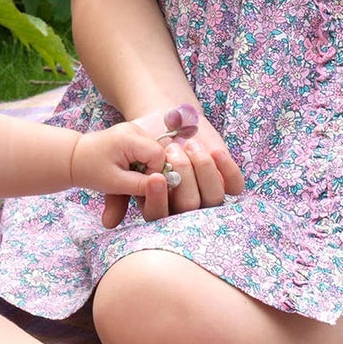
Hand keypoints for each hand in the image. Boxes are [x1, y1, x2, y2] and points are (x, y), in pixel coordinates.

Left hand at [70, 120, 170, 221]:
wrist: (74, 158)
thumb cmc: (91, 171)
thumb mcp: (115, 183)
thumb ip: (140, 185)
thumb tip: (164, 185)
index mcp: (129, 137)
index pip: (158, 155)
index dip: (154, 174)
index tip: (139, 185)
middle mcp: (134, 129)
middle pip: (158, 152)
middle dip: (151, 171)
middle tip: (134, 182)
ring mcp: (134, 129)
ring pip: (154, 152)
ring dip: (147, 168)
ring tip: (129, 176)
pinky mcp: (133, 134)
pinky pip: (147, 150)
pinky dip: (143, 163)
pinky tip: (130, 170)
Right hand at [98, 107, 245, 227]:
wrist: (167, 120)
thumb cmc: (144, 143)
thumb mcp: (127, 164)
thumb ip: (117, 192)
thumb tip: (108, 223)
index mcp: (161, 209)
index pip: (159, 216)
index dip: (158, 200)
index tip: (155, 177)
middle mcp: (186, 208)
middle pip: (189, 206)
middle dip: (183, 176)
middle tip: (173, 149)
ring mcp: (209, 196)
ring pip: (213, 197)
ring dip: (202, 169)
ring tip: (190, 144)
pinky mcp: (228, 182)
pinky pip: (234, 185)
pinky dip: (226, 169)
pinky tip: (213, 150)